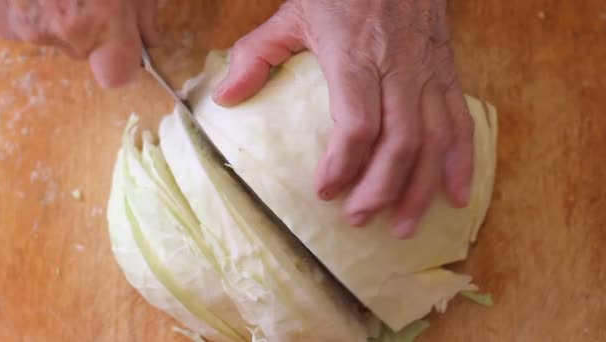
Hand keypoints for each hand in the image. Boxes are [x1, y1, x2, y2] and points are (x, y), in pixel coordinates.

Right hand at [0, 0, 159, 86]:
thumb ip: (144, 13)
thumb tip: (150, 40)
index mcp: (103, 22)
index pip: (116, 76)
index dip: (123, 62)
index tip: (126, 44)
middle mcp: (65, 32)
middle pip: (86, 53)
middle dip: (93, 32)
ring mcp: (29, 26)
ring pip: (57, 37)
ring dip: (62, 17)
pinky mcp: (4, 20)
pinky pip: (28, 25)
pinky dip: (34, 9)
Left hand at [213, 0, 473, 237]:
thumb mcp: (294, 12)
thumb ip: (257, 55)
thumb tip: (225, 98)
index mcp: (356, 56)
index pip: (357, 124)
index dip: (343, 164)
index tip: (324, 191)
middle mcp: (399, 69)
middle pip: (399, 142)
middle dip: (381, 189)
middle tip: (358, 219)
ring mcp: (429, 73)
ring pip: (434, 140)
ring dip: (421, 188)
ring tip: (403, 226)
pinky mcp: (448, 73)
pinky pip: (461, 122)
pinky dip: (462, 162)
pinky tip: (456, 195)